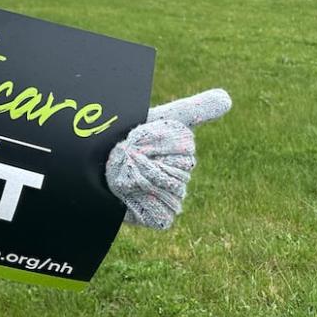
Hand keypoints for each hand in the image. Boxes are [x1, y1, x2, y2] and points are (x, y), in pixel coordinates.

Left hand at [105, 89, 231, 229]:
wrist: (89, 161)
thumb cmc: (120, 137)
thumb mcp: (156, 119)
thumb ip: (192, 109)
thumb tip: (227, 97)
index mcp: (181, 155)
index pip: (185, 148)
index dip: (157, 139)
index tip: (139, 133)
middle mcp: (179, 179)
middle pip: (180, 170)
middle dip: (149, 157)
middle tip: (128, 153)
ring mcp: (170, 200)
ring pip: (171, 190)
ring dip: (141, 176)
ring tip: (125, 170)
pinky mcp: (159, 218)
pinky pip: (163, 214)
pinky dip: (142, 202)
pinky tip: (128, 194)